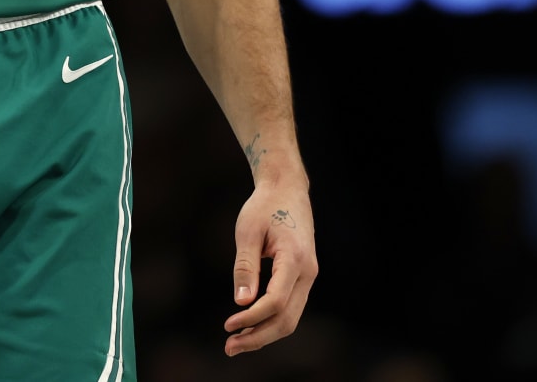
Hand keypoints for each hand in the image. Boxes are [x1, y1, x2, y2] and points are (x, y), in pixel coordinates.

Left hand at [223, 181, 316, 354]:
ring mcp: (309, 277)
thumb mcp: (247, 231)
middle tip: (228, 347)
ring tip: (236, 343)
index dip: (252, 318)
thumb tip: (241, 302)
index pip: (275, 301)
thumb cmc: (264, 206)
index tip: (228, 325)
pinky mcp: (303, 278)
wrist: (287, 189)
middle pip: (286, 319)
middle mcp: (308, 272)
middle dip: (258, 337)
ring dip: (264, 334)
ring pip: (291, 318)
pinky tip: (249, 326)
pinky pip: (290, 308)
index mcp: (295, 258)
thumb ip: (245, 267)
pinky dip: (270, 321)